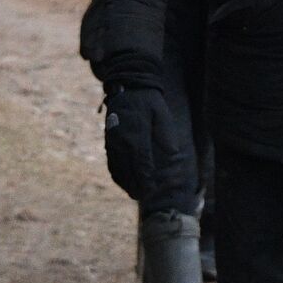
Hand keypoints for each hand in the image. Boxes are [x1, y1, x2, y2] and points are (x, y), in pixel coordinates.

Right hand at [102, 84, 168, 200]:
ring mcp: (112, 141)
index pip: (141, 165)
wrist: (126, 85)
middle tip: (142, 196)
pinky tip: (122, 180)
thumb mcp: (162, 115)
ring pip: (116, 168)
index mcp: (136, 136)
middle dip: (135, 186)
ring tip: (133, 193)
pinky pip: (111, 161)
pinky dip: (116, 173)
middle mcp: (121, 141)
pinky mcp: (108, 140)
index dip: (146, 180)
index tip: (151, 191)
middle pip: (127, 171)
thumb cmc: (149, 101)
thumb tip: (173, 154)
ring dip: (124, 182)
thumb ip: (166, 136)